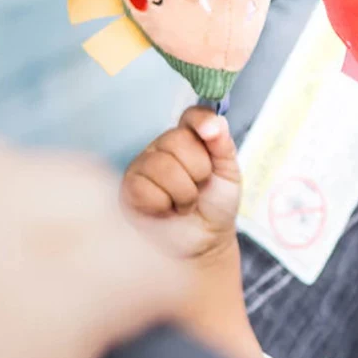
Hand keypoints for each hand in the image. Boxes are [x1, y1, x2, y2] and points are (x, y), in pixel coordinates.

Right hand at [121, 108, 240, 266]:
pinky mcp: (129, 188)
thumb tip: (213, 122)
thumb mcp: (229, 172)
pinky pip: (145, 186)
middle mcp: (163, 146)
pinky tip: (166, 210)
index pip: (192, 116)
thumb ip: (223, 144)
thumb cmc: (215, 205)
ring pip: (163, 165)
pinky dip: (164, 204)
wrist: (204, 241)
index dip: (202, 122)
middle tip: (199, 188)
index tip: (211, 135)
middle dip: (199, 172)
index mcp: (189, 138)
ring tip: (184, 203)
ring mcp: (143, 165)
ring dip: (184, 193)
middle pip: (178, 141)